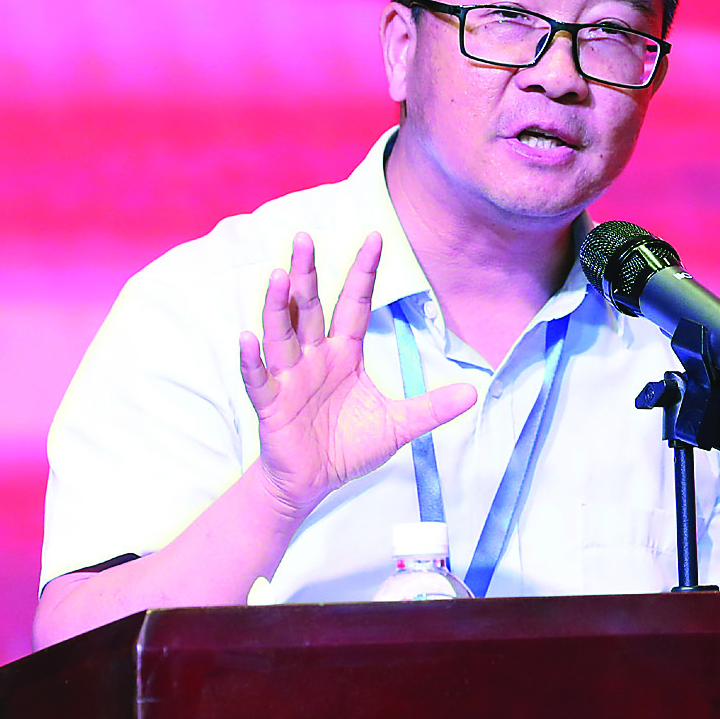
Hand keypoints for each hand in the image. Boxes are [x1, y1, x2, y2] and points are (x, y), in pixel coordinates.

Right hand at [238, 231, 475, 524]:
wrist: (314, 483)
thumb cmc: (350, 446)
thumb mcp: (398, 426)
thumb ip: (431, 408)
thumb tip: (473, 394)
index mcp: (345, 353)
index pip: (354, 304)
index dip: (363, 272)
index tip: (374, 236)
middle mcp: (314, 357)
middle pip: (309, 308)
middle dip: (307, 274)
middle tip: (304, 237)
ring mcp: (289, 378)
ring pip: (282, 334)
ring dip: (277, 305)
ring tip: (279, 274)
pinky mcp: (271, 404)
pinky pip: (258, 379)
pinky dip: (250, 360)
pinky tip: (246, 337)